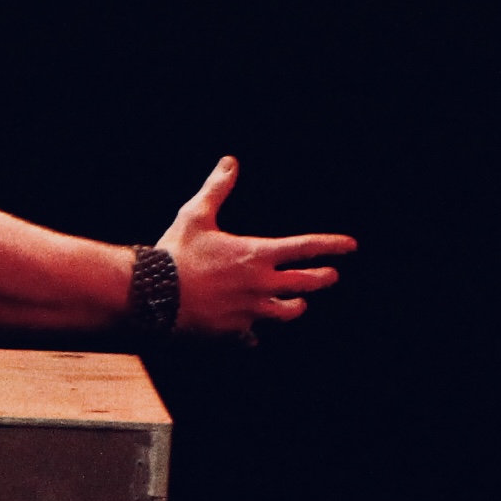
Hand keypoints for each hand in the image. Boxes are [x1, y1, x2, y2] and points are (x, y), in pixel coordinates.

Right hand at [160, 157, 353, 338]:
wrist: (150, 296)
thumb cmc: (175, 254)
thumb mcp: (195, 216)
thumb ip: (217, 190)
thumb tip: (230, 162)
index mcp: (257, 255)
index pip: (306, 248)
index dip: (332, 245)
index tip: (350, 246)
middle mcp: (260, 285)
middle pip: (306, 283)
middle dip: (323, 278)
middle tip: (331, 276)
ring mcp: (248, 311)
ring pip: (286, 312)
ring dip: (295, 307)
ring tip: (297, 305)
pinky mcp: (231, 332)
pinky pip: (250, 337)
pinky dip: (252, 335)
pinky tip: (251, 336)